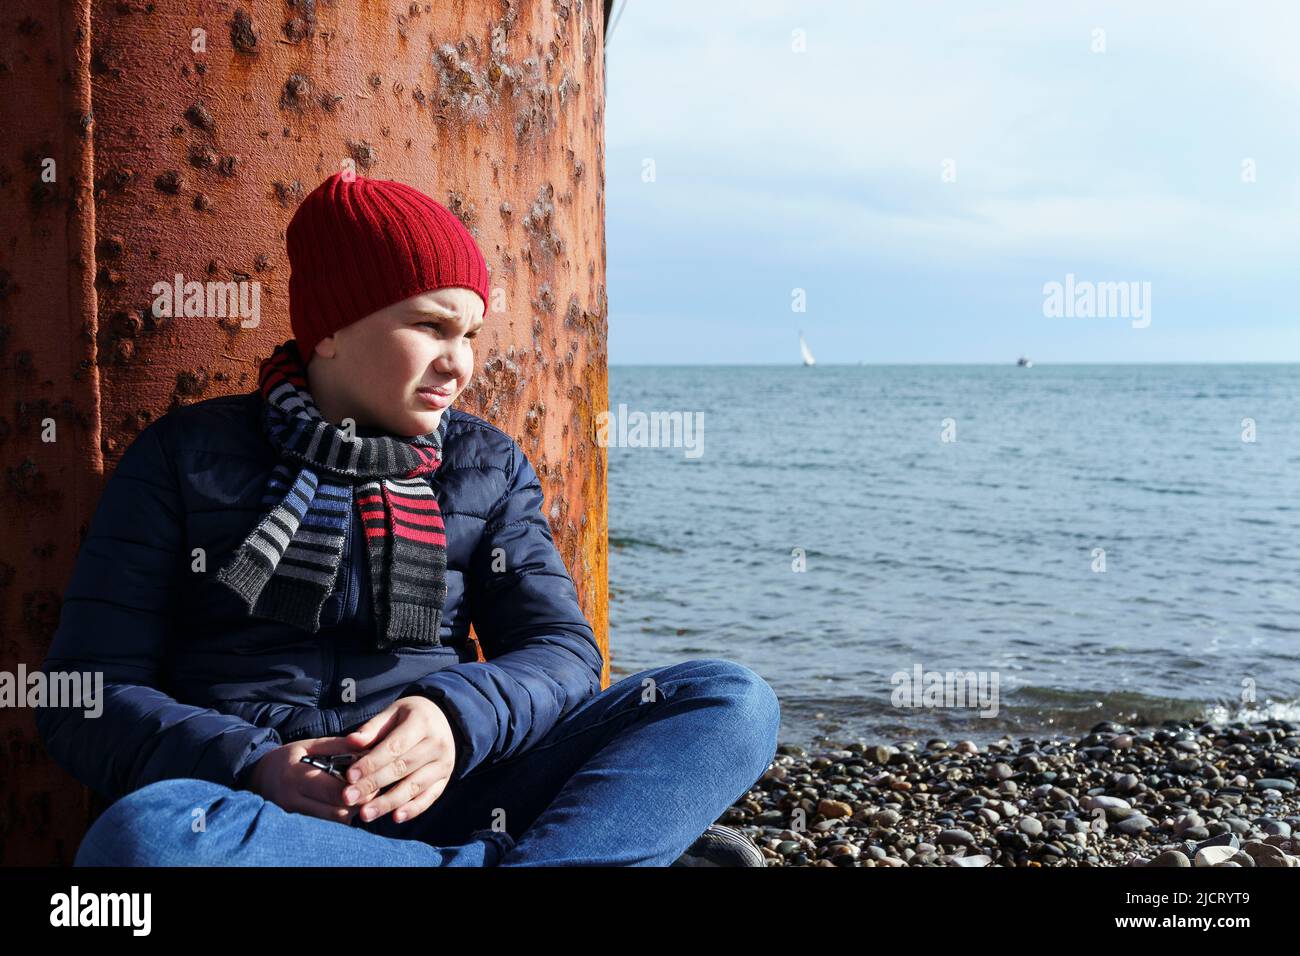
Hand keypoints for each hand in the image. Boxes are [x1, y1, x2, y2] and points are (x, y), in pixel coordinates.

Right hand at [245, 735, 367, 824]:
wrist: (258, 777)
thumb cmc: (287, 758)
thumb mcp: (308, 745)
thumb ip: (337, 746)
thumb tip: (366, 748)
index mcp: (296, 777)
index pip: (334, 791)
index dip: (357, 787)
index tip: (370, 778)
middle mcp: (293, 800)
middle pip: (337, 811)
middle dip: (359, 801)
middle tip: (370, 789)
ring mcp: (293, 815)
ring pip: (334, 821)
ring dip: (351, 810)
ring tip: (358, 794)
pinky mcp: (296, 823)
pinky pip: (326, 825)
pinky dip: (339, 815)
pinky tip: (343, 802)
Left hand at [340, 696, 456, 824]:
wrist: (443, 720)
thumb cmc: (410, 717)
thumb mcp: (393, 713)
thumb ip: (373, 728)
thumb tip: (351, 742)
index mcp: (422, 722)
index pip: (394, 746)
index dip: (371, 763)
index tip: (350, 776)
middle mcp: (437, 743)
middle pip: (402, 768)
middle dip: (373, 784)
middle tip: (349, 798)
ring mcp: (444, 763)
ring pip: (414, 786)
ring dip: (388, 802)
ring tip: (365, 814)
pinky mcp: (445, 779)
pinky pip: (429, 797)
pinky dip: (413, 809)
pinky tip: (395, 817)